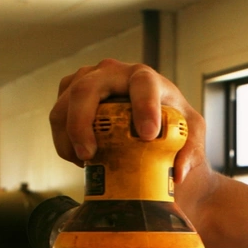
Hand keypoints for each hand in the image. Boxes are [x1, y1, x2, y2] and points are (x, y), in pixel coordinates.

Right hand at [49, 59, 207, 184]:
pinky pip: (57, 114)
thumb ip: (190, 152)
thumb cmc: (172, 125)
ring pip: (65, 102)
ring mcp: (89, 79)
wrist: (153, 123)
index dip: (144, 107)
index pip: (143, 84)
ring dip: (67, 136)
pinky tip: (78, 158)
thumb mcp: (190, 137)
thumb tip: (177, 174)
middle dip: (82, 123)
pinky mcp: (71, 93)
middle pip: (87, 88)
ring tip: (84, 162)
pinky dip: (62, 139)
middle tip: (89, 155)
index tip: (148, 135)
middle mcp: (114, 72)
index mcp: (146, 78)